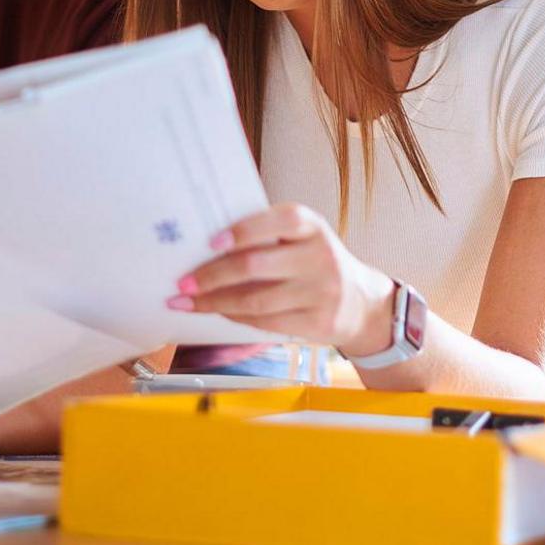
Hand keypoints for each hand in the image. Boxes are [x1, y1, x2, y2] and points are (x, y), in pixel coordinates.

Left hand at [167, 202, 395, 352]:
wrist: (360, 302)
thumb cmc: (313, 262)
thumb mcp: (301, 239)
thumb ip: (266, 236)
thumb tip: (205, 246)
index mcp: (312, 227)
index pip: (280, 221)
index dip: (244, 230)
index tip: (211, 241)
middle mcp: (320, 257)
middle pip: (256, 265)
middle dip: (213, 275)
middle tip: (183, 281)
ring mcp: (321, 293)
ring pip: (255, 301)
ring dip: (215, 302)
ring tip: (188, 302)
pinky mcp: (318, 323)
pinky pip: (266, 322)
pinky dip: (235, 317)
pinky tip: (218, 311)